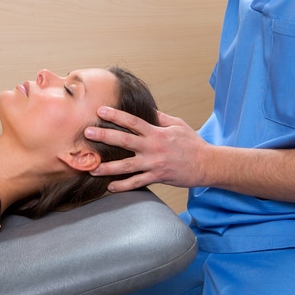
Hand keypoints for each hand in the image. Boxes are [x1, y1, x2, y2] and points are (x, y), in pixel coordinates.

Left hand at [85, 106, 206, 191]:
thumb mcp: (177, 124)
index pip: (132, 122)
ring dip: (107, 167)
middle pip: (124, 141)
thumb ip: (160, 117)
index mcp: (156, 132)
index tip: (100, 111)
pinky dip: (123, 186)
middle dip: (104, 137)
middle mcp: (152, 148)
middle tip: (87, 133)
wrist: (207, 164)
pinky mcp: (157, 177)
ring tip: (91, 168)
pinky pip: (137, 182)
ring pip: (127, 166)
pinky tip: (110, 186)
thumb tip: (147, 108)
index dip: (116, 116)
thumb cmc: (192, 143)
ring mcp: (154, 164)